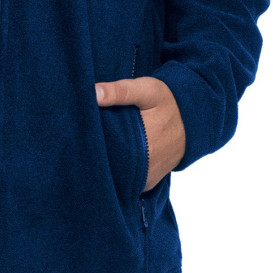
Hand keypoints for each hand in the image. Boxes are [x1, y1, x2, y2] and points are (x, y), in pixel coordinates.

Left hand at [95, 76, 185, 190]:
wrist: (193, 122)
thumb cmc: (167, 102)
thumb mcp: (147, 90)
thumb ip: (120, 91)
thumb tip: (94, 93)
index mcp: (139, 144)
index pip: (102, 151)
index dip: (89, 143)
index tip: (78, 133)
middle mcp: (142, 167)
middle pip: (108, 166)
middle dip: (96, 154)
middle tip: (85, 140)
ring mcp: (145, 178)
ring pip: (117, 176)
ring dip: (108, 164)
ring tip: (98, 147)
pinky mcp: (148, 183)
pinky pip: (127, 181)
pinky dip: (119, 171)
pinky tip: (113, 156)